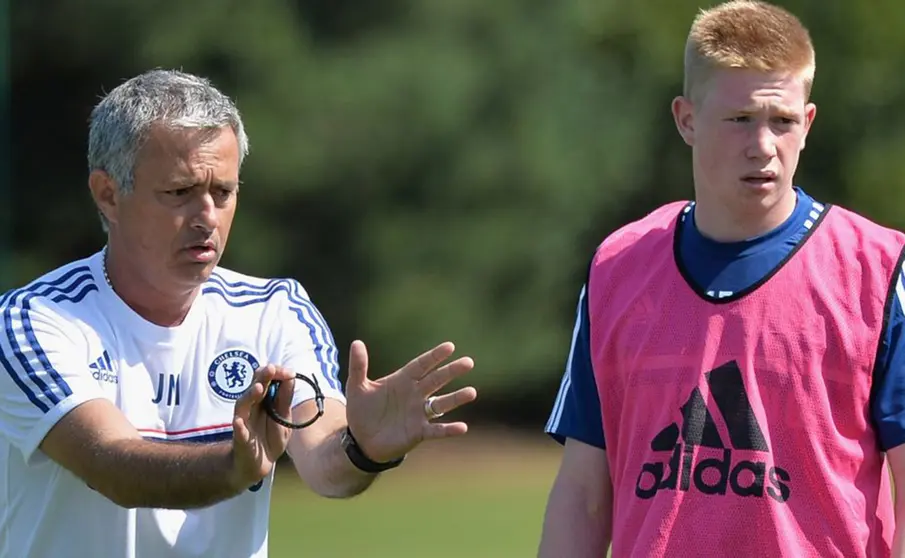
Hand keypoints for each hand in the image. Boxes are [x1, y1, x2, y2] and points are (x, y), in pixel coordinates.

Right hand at [230, 364, 295, 488]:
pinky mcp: (240, 438)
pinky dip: (238, 426)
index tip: (289, 372)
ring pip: (243, 404)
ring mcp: (244, 421)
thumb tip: (291, 375)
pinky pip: (237, 431)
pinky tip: (238, 422)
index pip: (266, 379)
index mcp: (263, 400)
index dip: (276, 373)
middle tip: (270, 368)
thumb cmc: (270, 437)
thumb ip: (285, 399)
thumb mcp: (283, 417)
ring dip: (250, 395)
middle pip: (254, 387)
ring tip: (259, 388)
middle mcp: (251, 406)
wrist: (260, 464)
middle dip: (262, 376)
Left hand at [345, 340, 476, 463]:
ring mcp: (419, 413)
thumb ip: (359, 366)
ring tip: (472, 392)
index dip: (435, 356)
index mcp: (403, 380)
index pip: (421, 365)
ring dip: (456, 398)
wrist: (361, 440)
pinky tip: (462, 427)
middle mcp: (415, 394)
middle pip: (436, 380)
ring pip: (441, 403)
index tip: (450, 347)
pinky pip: (437, 429)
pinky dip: (449, 429)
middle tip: (468, 362)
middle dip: (452, 371)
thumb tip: (357, 342)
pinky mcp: (419, 432)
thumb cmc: (362, 411)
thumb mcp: (357, 387)